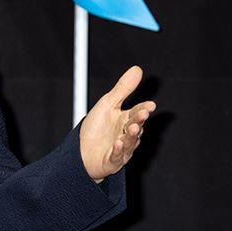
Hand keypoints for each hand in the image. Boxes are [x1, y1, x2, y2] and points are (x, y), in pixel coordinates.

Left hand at [79, 65, 156, 182]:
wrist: (81, 151)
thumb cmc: (95, 127)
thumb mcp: (107, 104)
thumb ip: (123, 89)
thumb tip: (138, 69)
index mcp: (125, 119)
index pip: (137, 112)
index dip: (144, 109)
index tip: (150, 105)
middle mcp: (126, 134)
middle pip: (135, 126)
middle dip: (139, 120)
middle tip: (143, 113)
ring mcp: (122, 149)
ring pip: (129, 142)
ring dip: (131, 135)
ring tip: (132, 127)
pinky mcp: (113, 161)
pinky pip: (116, 156)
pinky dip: (117, 150)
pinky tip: (117, 143)